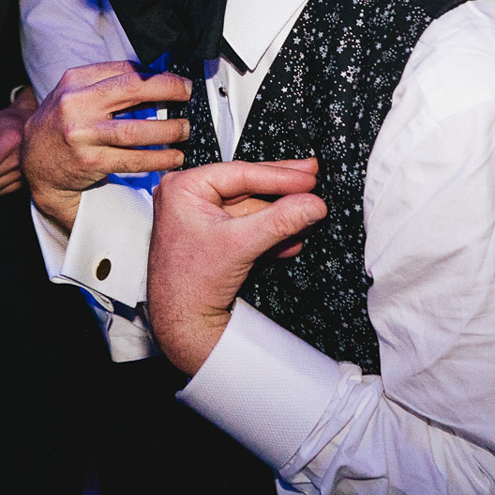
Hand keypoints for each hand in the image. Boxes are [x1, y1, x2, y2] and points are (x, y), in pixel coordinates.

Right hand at [22, 62, 191, 232]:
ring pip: (136, 130)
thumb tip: (152, 76)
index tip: (175, 81)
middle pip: (133, 89)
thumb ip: (105, 84)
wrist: (33, 161)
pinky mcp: (90, 161)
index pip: (123, 69)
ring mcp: (83, 133)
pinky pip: (132, 160)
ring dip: (169, 130)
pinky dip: (157, 159)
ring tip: (185, 129)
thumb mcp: (73, 94)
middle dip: (168, 90)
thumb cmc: (59, 124)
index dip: (155, 74)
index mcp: (75, 80)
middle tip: (187, 94)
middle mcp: (77, 103)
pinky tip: (172, 157)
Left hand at [147, 160, 326, 375]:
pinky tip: (292, 239)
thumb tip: (312, 203)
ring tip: (308, 213)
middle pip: (246, 186)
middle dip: (282, 189)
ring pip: (250, 208)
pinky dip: (268, 233)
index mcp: (184, 187)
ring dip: (280, 215)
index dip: (279, 175)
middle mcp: (188, 196)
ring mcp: (199, 216)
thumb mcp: (241, 244)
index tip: (308, 176)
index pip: (240, 172)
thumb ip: (280, 220)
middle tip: (312, 175)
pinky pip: (245, 226)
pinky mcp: (211, 236)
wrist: (182, 322)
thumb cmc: (190, 283)